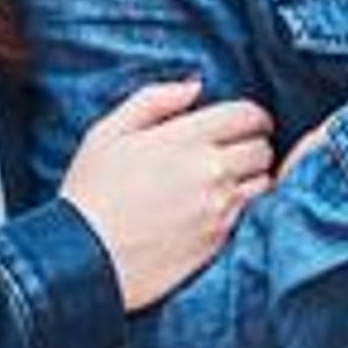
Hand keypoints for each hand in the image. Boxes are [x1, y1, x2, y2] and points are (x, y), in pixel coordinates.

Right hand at [59, 77, 276, 310]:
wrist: (85, 259)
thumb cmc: (90, 193)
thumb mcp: (108, 132)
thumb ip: (154, 100)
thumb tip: (194, 87)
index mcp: (185, 138)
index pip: (248, 115)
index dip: (252, 115)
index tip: (245, 122)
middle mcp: (211, 171)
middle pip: (263, 148)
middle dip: (254, 144)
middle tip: (236, 149)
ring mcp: (219, 208)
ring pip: (263, 182)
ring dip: (252, 176)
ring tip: (227, 179)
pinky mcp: (219, 240)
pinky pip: (248, 214)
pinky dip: (240, 206)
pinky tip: (212, 207)